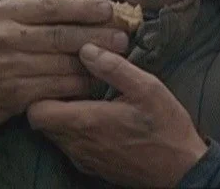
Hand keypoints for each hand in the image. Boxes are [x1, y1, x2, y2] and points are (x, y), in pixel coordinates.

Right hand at [0, 0, 129, 124]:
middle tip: (122, 37)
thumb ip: (41, 8)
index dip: (83, 8)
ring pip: (61, 65)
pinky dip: (78, 85)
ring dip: (92, 63)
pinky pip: (55, 89)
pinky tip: (93, 80)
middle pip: (60, 36)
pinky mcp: (13, 95)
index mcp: (4, 12)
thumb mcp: (8, 17)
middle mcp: (3, 37)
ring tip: (115, 59)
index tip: (109, 9)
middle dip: (96, 36)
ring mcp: (7, 67)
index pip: (51, 7)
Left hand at [27, 44, 207, 187]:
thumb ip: (113, 67)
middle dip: (48, 99)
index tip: (53, 72)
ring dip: (60, 115)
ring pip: (54, 135)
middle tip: (65, 78)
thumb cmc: (165, 125)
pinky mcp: (92, 167)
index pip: (37, 112)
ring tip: (78, 93)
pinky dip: (70, 130)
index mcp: (86, 122)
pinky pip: (68, 146)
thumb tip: (84, 48)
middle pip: (42, 123)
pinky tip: (90, 113)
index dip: (39, 90)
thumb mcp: (146, 87)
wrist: (182, 169)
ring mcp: (84, 159)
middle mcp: (78, 145)